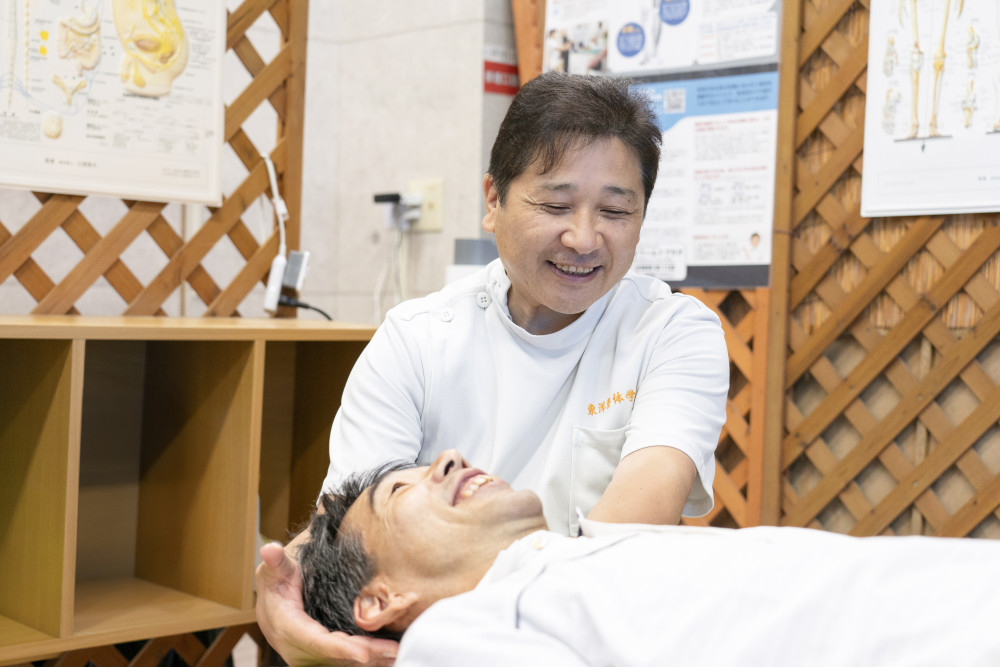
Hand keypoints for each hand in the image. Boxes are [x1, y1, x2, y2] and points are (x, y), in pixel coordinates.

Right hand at [256, 541, 399, 665]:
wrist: (272, 599)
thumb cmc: (277, 582)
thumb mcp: (275, 570)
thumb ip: (276, 562)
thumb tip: (270, 550)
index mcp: (287, 627)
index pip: (315, 641)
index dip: (340, 648)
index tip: (363, 652)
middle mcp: (297, 647)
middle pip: (334, 656)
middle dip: (365, 654)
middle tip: (392, 650)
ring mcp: (309, 654)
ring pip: (341, 662)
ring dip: (370, 660)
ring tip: (395, 654)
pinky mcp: (320, 655)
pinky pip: (343, 660)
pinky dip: (366, 660)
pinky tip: (387, 658)